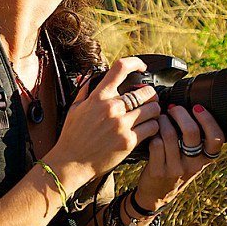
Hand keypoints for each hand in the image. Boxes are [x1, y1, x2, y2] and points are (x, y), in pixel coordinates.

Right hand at [47, 57, 160, 188]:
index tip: (141, 67)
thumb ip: (86, 91)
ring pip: (153, 109)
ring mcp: (121, 124)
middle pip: (146, 91)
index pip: (120, 69)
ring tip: (150, 115)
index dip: (135, 63)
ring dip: (154, 111)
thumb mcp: (75, 108)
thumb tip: (90, 77)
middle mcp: (111, 108)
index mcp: (99, 97)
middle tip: (149, 100)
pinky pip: (152, 128)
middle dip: (150, 95)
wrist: (72, 162)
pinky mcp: (129, 141)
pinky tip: (148, 129)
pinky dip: (153, 127)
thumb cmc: (73, 136)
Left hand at [133, 104, 225, 210]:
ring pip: (169, 135)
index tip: (197, 107)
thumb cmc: (176, 167)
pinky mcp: (158, 171)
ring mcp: (176, 169)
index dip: (208, 120)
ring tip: (161, 118)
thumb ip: (196, 141)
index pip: (216, 139)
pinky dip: (153, 133)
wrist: (157, 194)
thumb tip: (191, 108)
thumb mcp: (192, 159)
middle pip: (191, 132)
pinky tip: (152, 132)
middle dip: (180, 113)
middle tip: (173, 108)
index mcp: (205, 159)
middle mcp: (193, 165)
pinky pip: (156, 144)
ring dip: (163, 121)